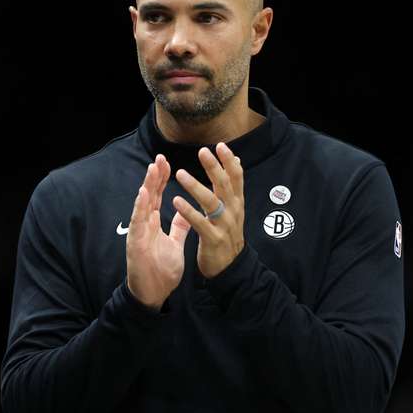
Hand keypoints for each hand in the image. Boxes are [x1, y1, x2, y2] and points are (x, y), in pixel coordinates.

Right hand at [126, 153, 191, 309]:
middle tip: (160, 157)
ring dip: (147, 186)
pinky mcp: (136, 243)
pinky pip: (138, 222)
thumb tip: (186, 211)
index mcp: (154, 223)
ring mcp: (139, 232)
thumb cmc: (161, 270)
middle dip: (154, 176)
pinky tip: (143, 194)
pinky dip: (140, 207)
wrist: (153, 293)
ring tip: (153, 168)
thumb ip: (179, 226)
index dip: (162, 179)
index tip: (167, 162)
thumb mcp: (175, 243)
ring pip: (142, 204)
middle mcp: (145, 224)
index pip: (157, 196)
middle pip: (149, 195)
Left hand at [172, 142, 244, 278]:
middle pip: (224, 185)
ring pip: (211, 202)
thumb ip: (231, 186)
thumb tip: (236, 161)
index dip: (229, 162)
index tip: (221, 145)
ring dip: (195, 186)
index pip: (236, 177)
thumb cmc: (227, 234)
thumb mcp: (233, 209)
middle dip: (214, 168)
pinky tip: (176, 200)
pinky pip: (199, 223)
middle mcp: (233, 211)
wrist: (230, 267)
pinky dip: (188, 211)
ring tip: (180, 174)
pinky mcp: (213, 239)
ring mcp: (223, 225)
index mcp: (237, 203)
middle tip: (202, 151)